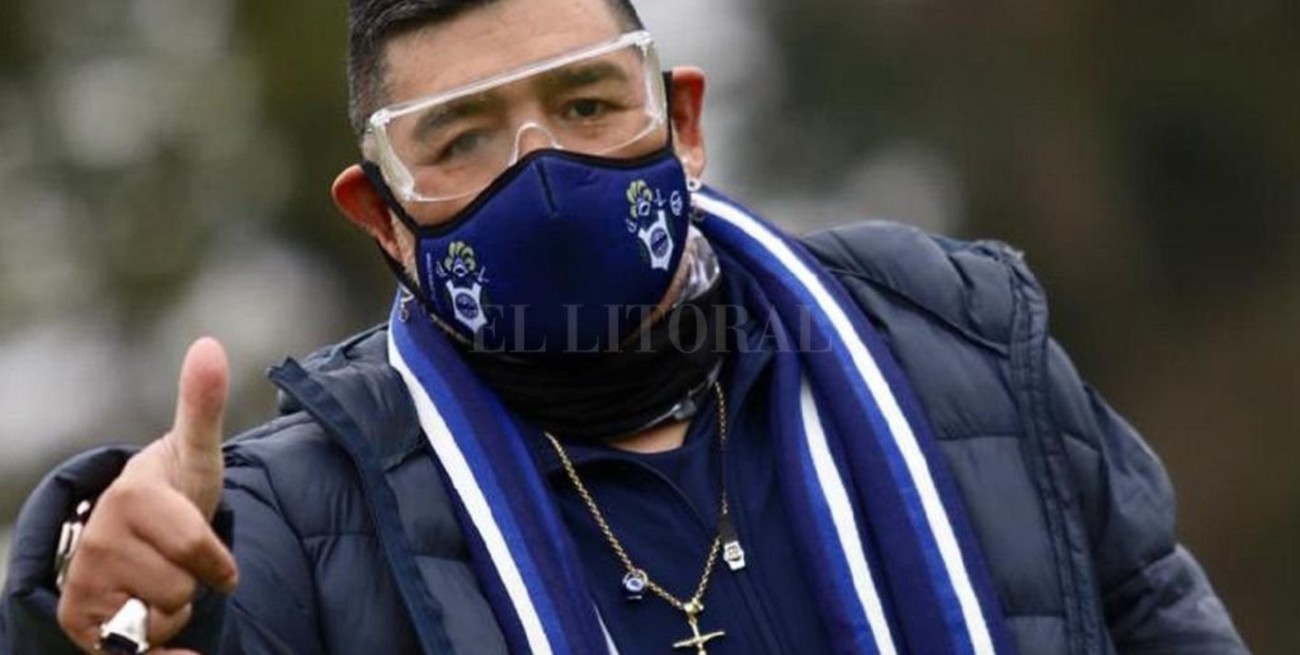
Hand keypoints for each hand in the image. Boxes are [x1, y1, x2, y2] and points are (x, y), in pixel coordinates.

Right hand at [57, 337, 239, 653]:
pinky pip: (137, 649)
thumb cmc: (175, 491)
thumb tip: (209, 343)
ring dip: (173, 608)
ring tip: (160, 578)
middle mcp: (99, 538)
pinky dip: (156, 645)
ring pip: (161, 619)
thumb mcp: (198, 451)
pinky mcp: (77, 618)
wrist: (136, 534)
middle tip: (177, 559)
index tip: (218, 558)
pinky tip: (146, 621)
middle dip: (192, 582)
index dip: (218, 563)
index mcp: (132, 496)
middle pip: (181, 590)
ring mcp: (84, 579)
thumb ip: (203, 403)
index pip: (198, 551)